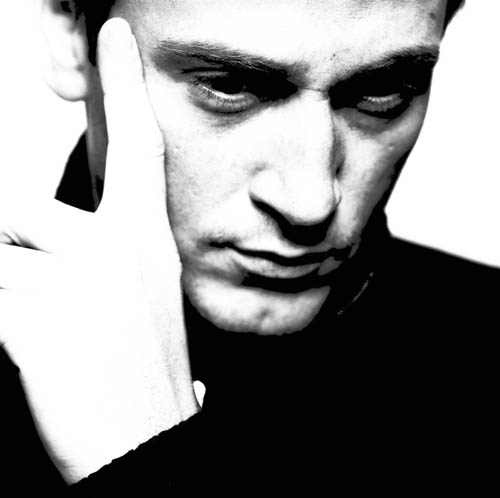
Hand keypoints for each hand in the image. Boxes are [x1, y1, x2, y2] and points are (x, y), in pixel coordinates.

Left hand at [0, 19, 197, 483]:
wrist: (145, 438)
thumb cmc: (144, 373)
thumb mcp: (138, 299)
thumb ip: (111, 252)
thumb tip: (55, 226)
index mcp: (146, 243)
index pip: (138, 145)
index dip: (125, 86)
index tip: (117, 37)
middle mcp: (117, 248)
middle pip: (25, 206)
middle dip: (22, 242)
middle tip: (58, 296)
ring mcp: (77, 278)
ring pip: (1, 248)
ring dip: (14, 288)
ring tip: (53, 328)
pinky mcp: (34, 316)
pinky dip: (6, 313)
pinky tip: (35, 343)